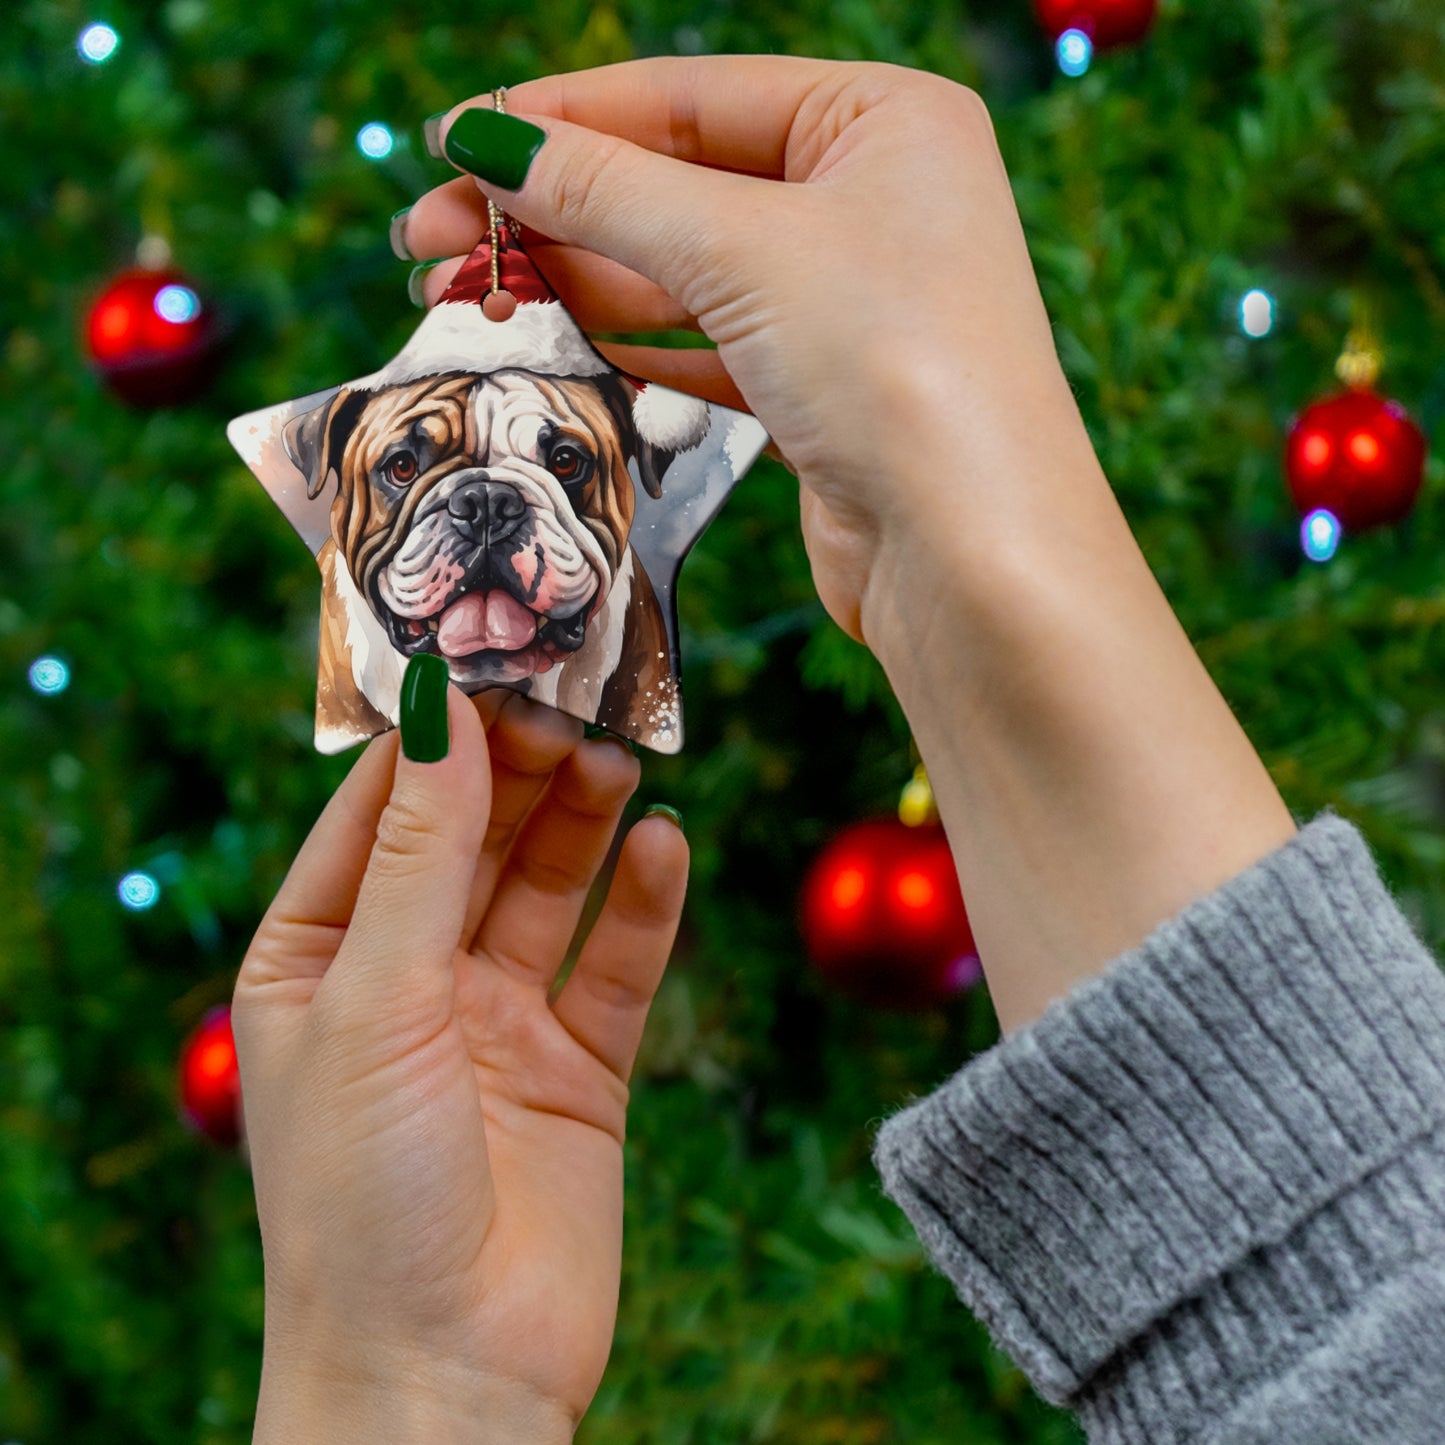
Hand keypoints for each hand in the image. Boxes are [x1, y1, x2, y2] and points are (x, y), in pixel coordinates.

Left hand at [233, 690, 687, 1441]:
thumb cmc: (362, 1198)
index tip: (491, 658)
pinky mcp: (579, 1068)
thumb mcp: (374, 1000)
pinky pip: (616, 965)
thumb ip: (418, 854)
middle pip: (473, 838)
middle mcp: (407, 980)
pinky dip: (644, 904)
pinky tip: (666, 846)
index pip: (378, 813)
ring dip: (583, 821)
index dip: (434, 737)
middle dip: (519, 770)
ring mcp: (497, 1022)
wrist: (446, 1379)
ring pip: (548, 887)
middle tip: (574, 702)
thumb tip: (441, 710)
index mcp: (318, 959)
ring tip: (620, 758)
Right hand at [402, 58, 1293, 1032]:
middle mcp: (869, 199)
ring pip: (680, 270)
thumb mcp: (741, 250)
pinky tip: (550, 331)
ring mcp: (846, 300)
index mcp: (880, 120)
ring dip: (572, 277)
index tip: (452, 144)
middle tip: (428, 241)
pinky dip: (628, 337)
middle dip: (549, 210)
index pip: (688, 96)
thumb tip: (486, 139)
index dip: (561, 119)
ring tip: (460, 291)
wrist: (974, 556)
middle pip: (675, 183)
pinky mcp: (821, 388)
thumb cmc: (897, 367)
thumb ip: (606, 190)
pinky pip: (704, 342)